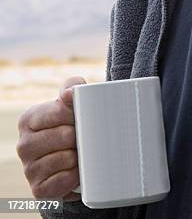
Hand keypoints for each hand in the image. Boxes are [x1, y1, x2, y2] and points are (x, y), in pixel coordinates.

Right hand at [16, 76, 85, 200]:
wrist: (74, 156)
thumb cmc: (72, 123)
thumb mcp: (72, 100)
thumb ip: (72, 86)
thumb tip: (69, 94)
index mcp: (28, 119)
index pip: (59, 112)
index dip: (77, 114)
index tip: (81, 117)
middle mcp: (23, 144)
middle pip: (64, 136)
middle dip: (80, 136)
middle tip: (83, 137)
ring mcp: (28, 169)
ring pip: (66, 158)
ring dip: (79, 156)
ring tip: (79, 152)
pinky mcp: (38, 189)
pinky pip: (64, 181)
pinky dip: (75, 176)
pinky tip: (75, 170)